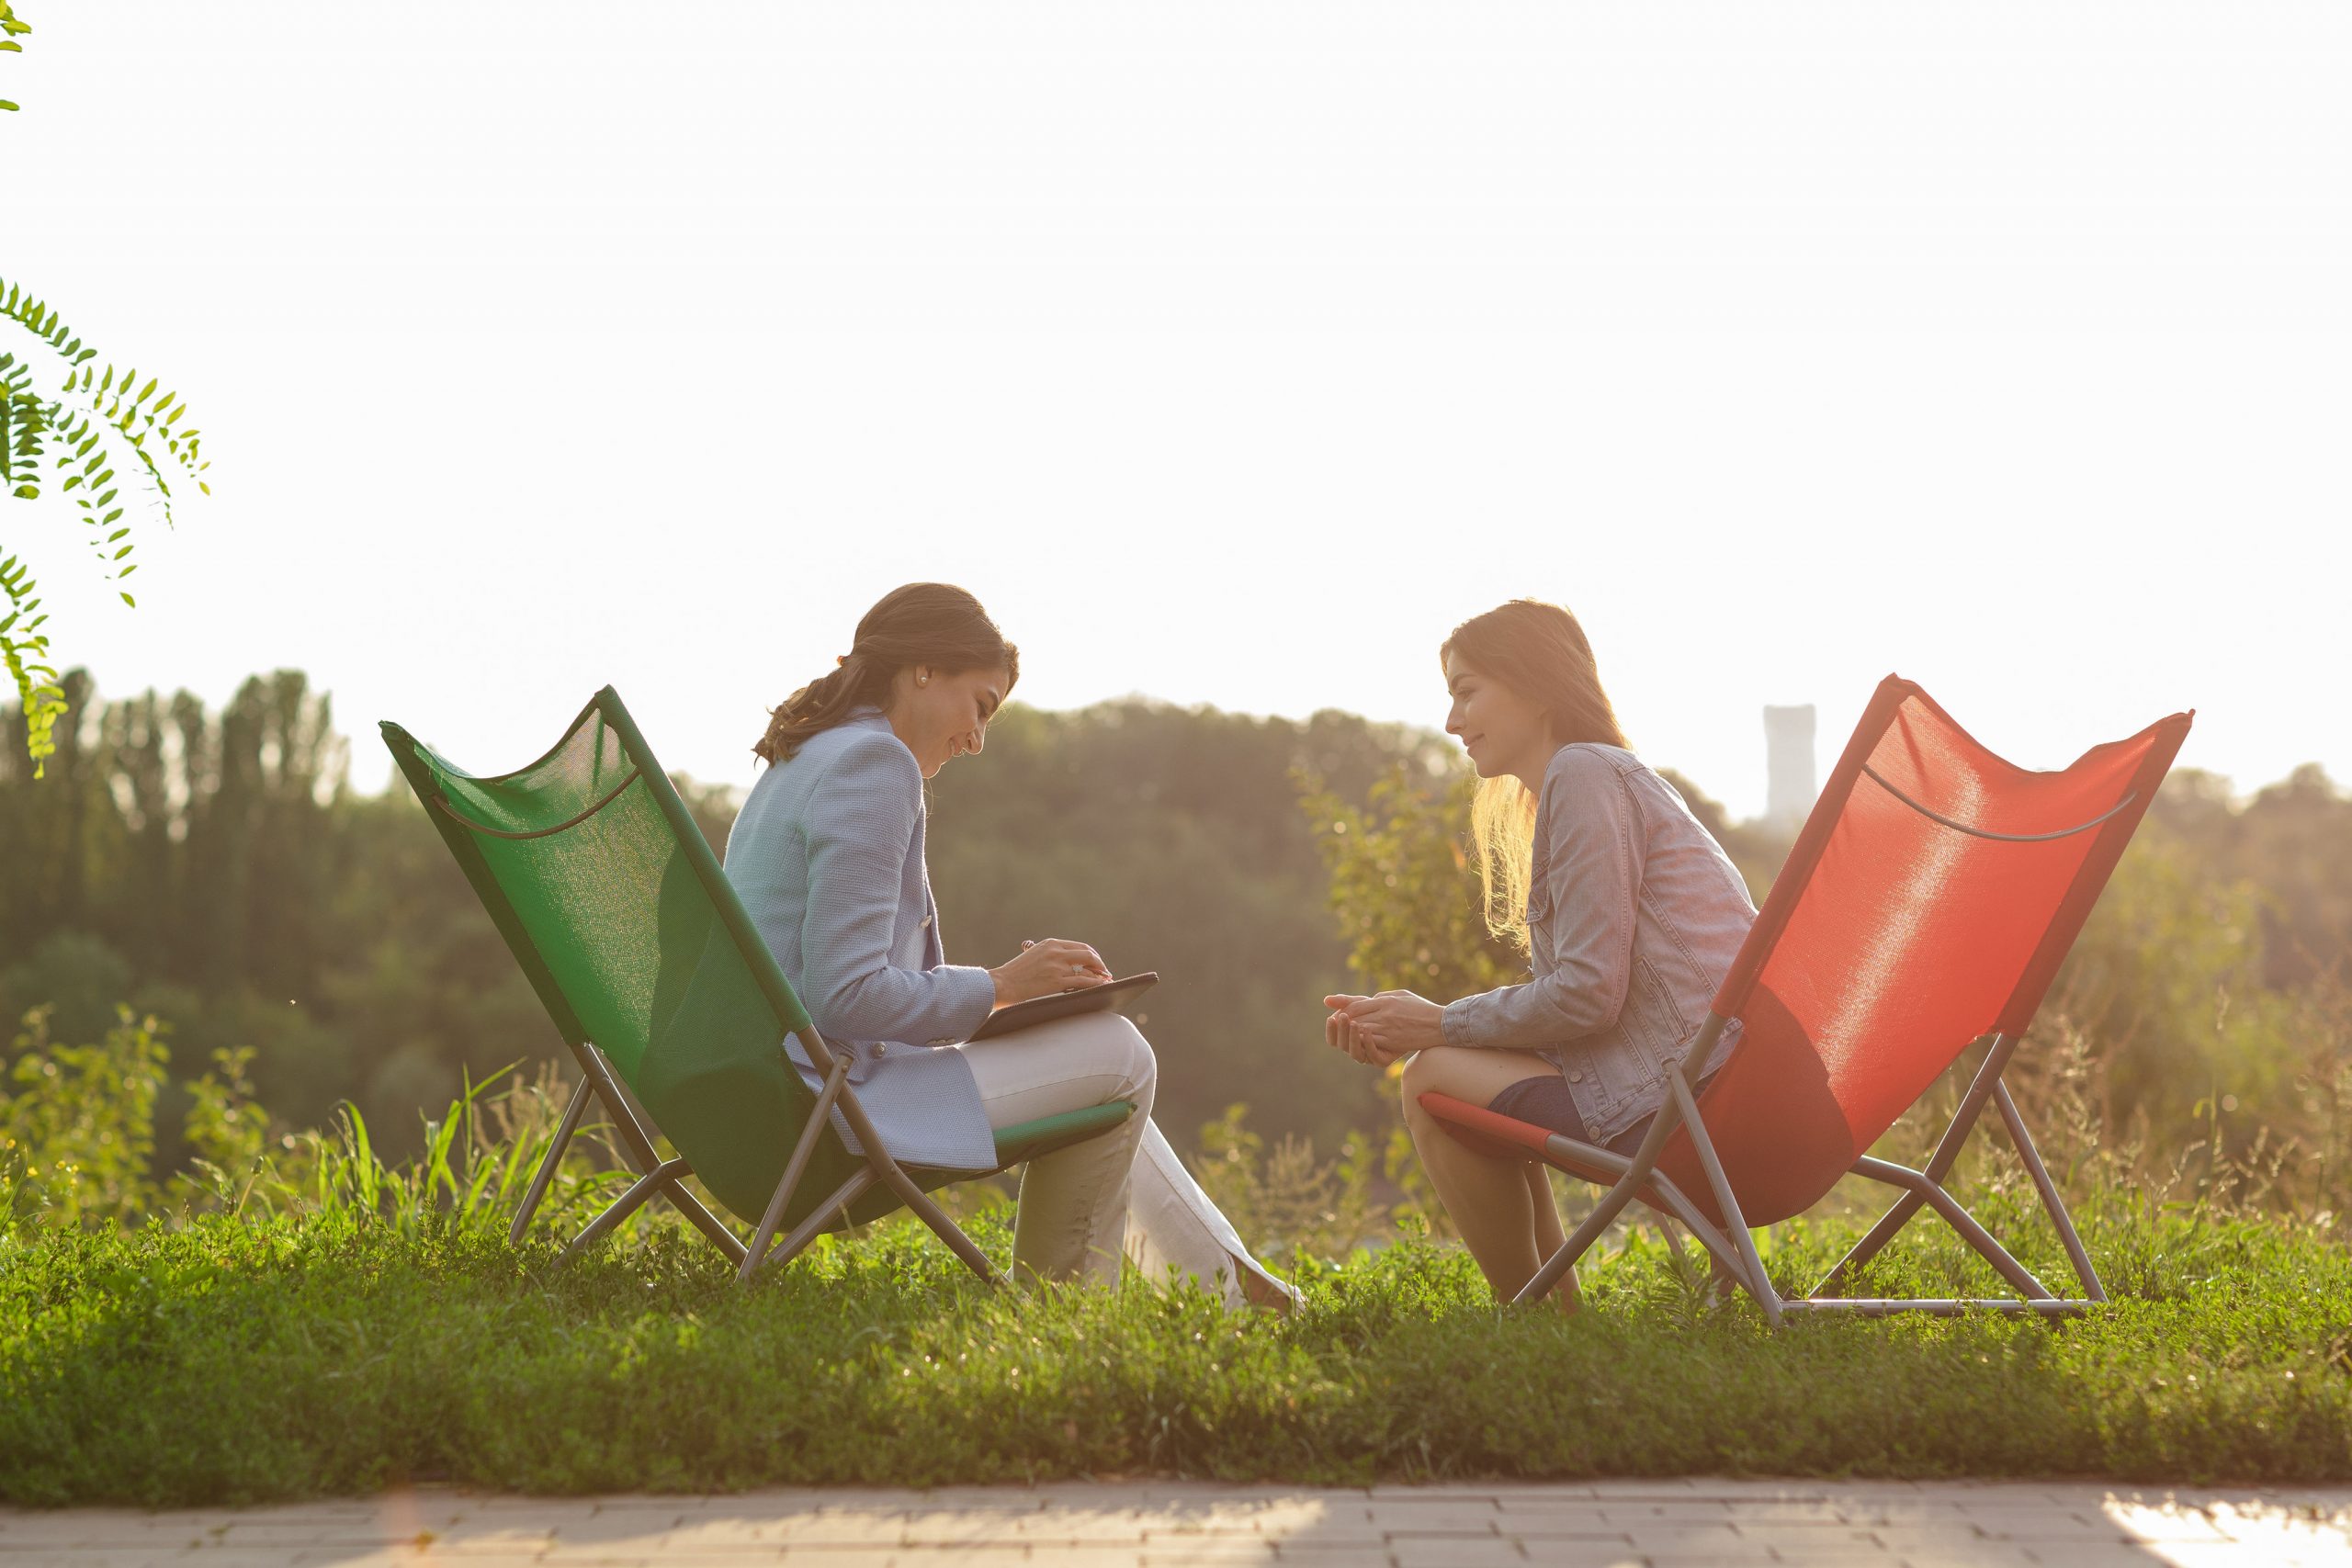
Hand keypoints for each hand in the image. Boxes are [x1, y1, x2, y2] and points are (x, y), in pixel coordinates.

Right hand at [990, 938, 1111, 1007]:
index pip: (1079, 946)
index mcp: (1051, 943)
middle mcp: (1056, 952)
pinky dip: (1095, 984)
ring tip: (1105, 981)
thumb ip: (1048, 954)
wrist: (1003, 984)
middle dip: (1099, 964)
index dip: (1092, 955)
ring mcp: (1057, 966)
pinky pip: (1082, 982)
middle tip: (1105, 972)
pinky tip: (1100, 987)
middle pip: (1088, 954)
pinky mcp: (1057, 981)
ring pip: (1088, 969)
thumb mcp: (1033, 955)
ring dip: (1100, 975)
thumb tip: (1062, 959)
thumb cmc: (1015, 973)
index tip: (1097, 962)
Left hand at [1323, 990, 1445, 1060]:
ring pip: (1360, 1030)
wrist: (1441, 1024)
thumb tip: (1367, 1000)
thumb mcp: (1401, 995)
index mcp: (1386, 1001)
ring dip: (1349, 1033)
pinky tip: (1358, 1042)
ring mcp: (1388, 1028)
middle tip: (1335, 1025)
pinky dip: (1361, 1041)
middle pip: (1355, 1017)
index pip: (1357, 1005)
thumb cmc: (1422, 1008)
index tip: (1337, 1014)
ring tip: (1344, 1034)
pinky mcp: (1393, 1041)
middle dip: (1343, 1022)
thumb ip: (1382, 997)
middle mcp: (1384, 1013)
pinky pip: (1371, 1042)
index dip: (1344, 1010)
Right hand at [1323, 995, 1398, 1067]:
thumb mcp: (1363, 1003)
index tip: (1331, 1018)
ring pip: (1355, 1054)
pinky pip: (1373, 1056)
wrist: (1407, 1020)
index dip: (1330, 1031)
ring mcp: (1369, 1056)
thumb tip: (1326, 1000)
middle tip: (1343, 1017)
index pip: (1333, 1039)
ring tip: (1355, 1023)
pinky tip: (1368, 1030)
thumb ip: (1346, 1002)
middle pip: (1342, 1046)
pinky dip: (1368, 1044)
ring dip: (1353, 1038)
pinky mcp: (1382, 1060)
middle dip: (1341, 1031)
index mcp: (1348, 1038)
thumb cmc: (1382, 1011)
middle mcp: (1356, 1049)